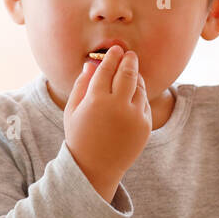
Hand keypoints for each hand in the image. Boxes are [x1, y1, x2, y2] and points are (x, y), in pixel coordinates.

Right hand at [63, 45, 151, 197]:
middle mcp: (118, 106)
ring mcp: (134, 117)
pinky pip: (145, 104)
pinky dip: (140, 95)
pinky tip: (134, 92)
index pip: (107, 69)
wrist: (95, 168)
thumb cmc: (79, 136)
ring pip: (140, 88)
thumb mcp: (72, 110)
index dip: (112, 57)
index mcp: (96, 100)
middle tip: (129, 54)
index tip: (115, 49)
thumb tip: (90, 64)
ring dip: (137, 76)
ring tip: (132, 71)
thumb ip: (81, 85)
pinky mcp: (145, 126)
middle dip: (129, 60)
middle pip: (128, 73)